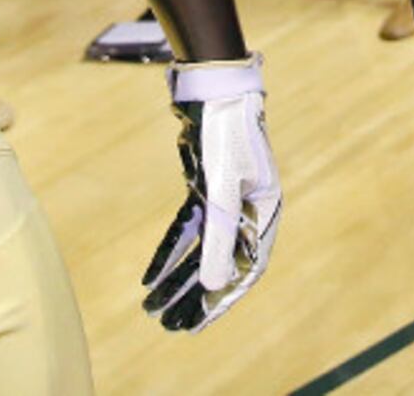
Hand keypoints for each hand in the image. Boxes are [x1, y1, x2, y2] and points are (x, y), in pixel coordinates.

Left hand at [142, 57, 281, 332]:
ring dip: (177, 280)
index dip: (221, 301)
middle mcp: (247, 209)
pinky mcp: (203, 187)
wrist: (211, 86)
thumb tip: (215, 286)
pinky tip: (149, 276)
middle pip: (221, 265)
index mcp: (264, 212)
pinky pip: (186, 229)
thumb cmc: (225, 132)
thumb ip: (220, 238)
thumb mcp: (220, 190)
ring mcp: (225, 198)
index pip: (246, 269)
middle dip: (193, 299)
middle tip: (169, 328)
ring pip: (200, 251)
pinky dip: (168, 252)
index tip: (197, 326)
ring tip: (153, 310)